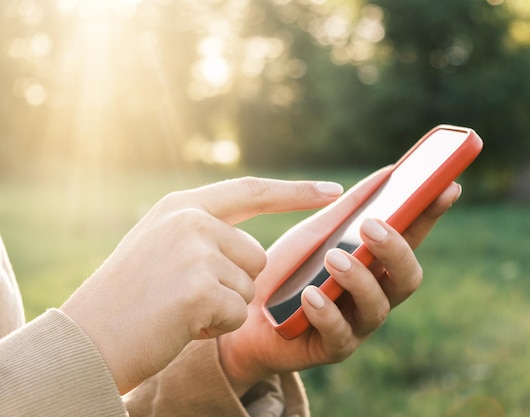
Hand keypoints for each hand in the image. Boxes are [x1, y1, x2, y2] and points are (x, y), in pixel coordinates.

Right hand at [60, 177, 343, 393]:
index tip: (334, 191)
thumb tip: (260, 253)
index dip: (297, 191)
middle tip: (187, 298)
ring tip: (178, 310)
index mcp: (183, 206)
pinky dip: (213, 329)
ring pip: (249, 288)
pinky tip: (179, 325)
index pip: (253, 191)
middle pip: (257, 257)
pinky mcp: (199, 286)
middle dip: (234, 286)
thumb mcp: (163, 249)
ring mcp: (194, 250)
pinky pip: (236, 315)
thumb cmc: (130, 301)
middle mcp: (190, 219)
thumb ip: (207, 236)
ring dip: (222, 309)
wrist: (85, 340)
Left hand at [217, 169, 462, 394]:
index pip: (412, 237)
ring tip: (332, 258)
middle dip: (395, 251)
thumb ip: (349, 207)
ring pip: (378, 307)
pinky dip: (326, 313)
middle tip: (371, 226)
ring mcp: (356, 323)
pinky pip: (340, 335)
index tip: (447, 186)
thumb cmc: (287, 269)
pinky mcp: (331, 348)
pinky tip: (310, 296)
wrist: (243, 309)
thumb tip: (387, 173)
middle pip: (407, 278)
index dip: (431, 213)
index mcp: (375, 263)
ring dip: (358, 279)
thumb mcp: (316, 232)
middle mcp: (374, 293)